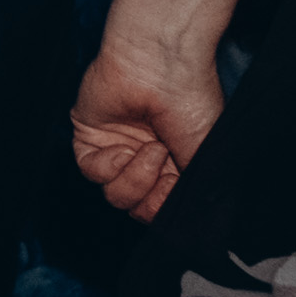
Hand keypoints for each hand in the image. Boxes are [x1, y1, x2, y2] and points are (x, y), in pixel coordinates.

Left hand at [68, 0, 240, 220]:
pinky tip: (128, 147)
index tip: (180, 190)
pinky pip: (92, 172)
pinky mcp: (90, 135)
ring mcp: (117, 147)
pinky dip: (111, 166)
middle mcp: (145, 158)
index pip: (163, 209)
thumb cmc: (191, 100)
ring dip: (136, 179)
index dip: (169, 209)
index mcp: (174, 162)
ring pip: (115, 195)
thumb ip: (197, 193)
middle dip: (153, 196)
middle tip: (167, 165)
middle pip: (138, 207)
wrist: (161, 63)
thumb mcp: (205, 154)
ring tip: (152, 149)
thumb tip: (203, 233)